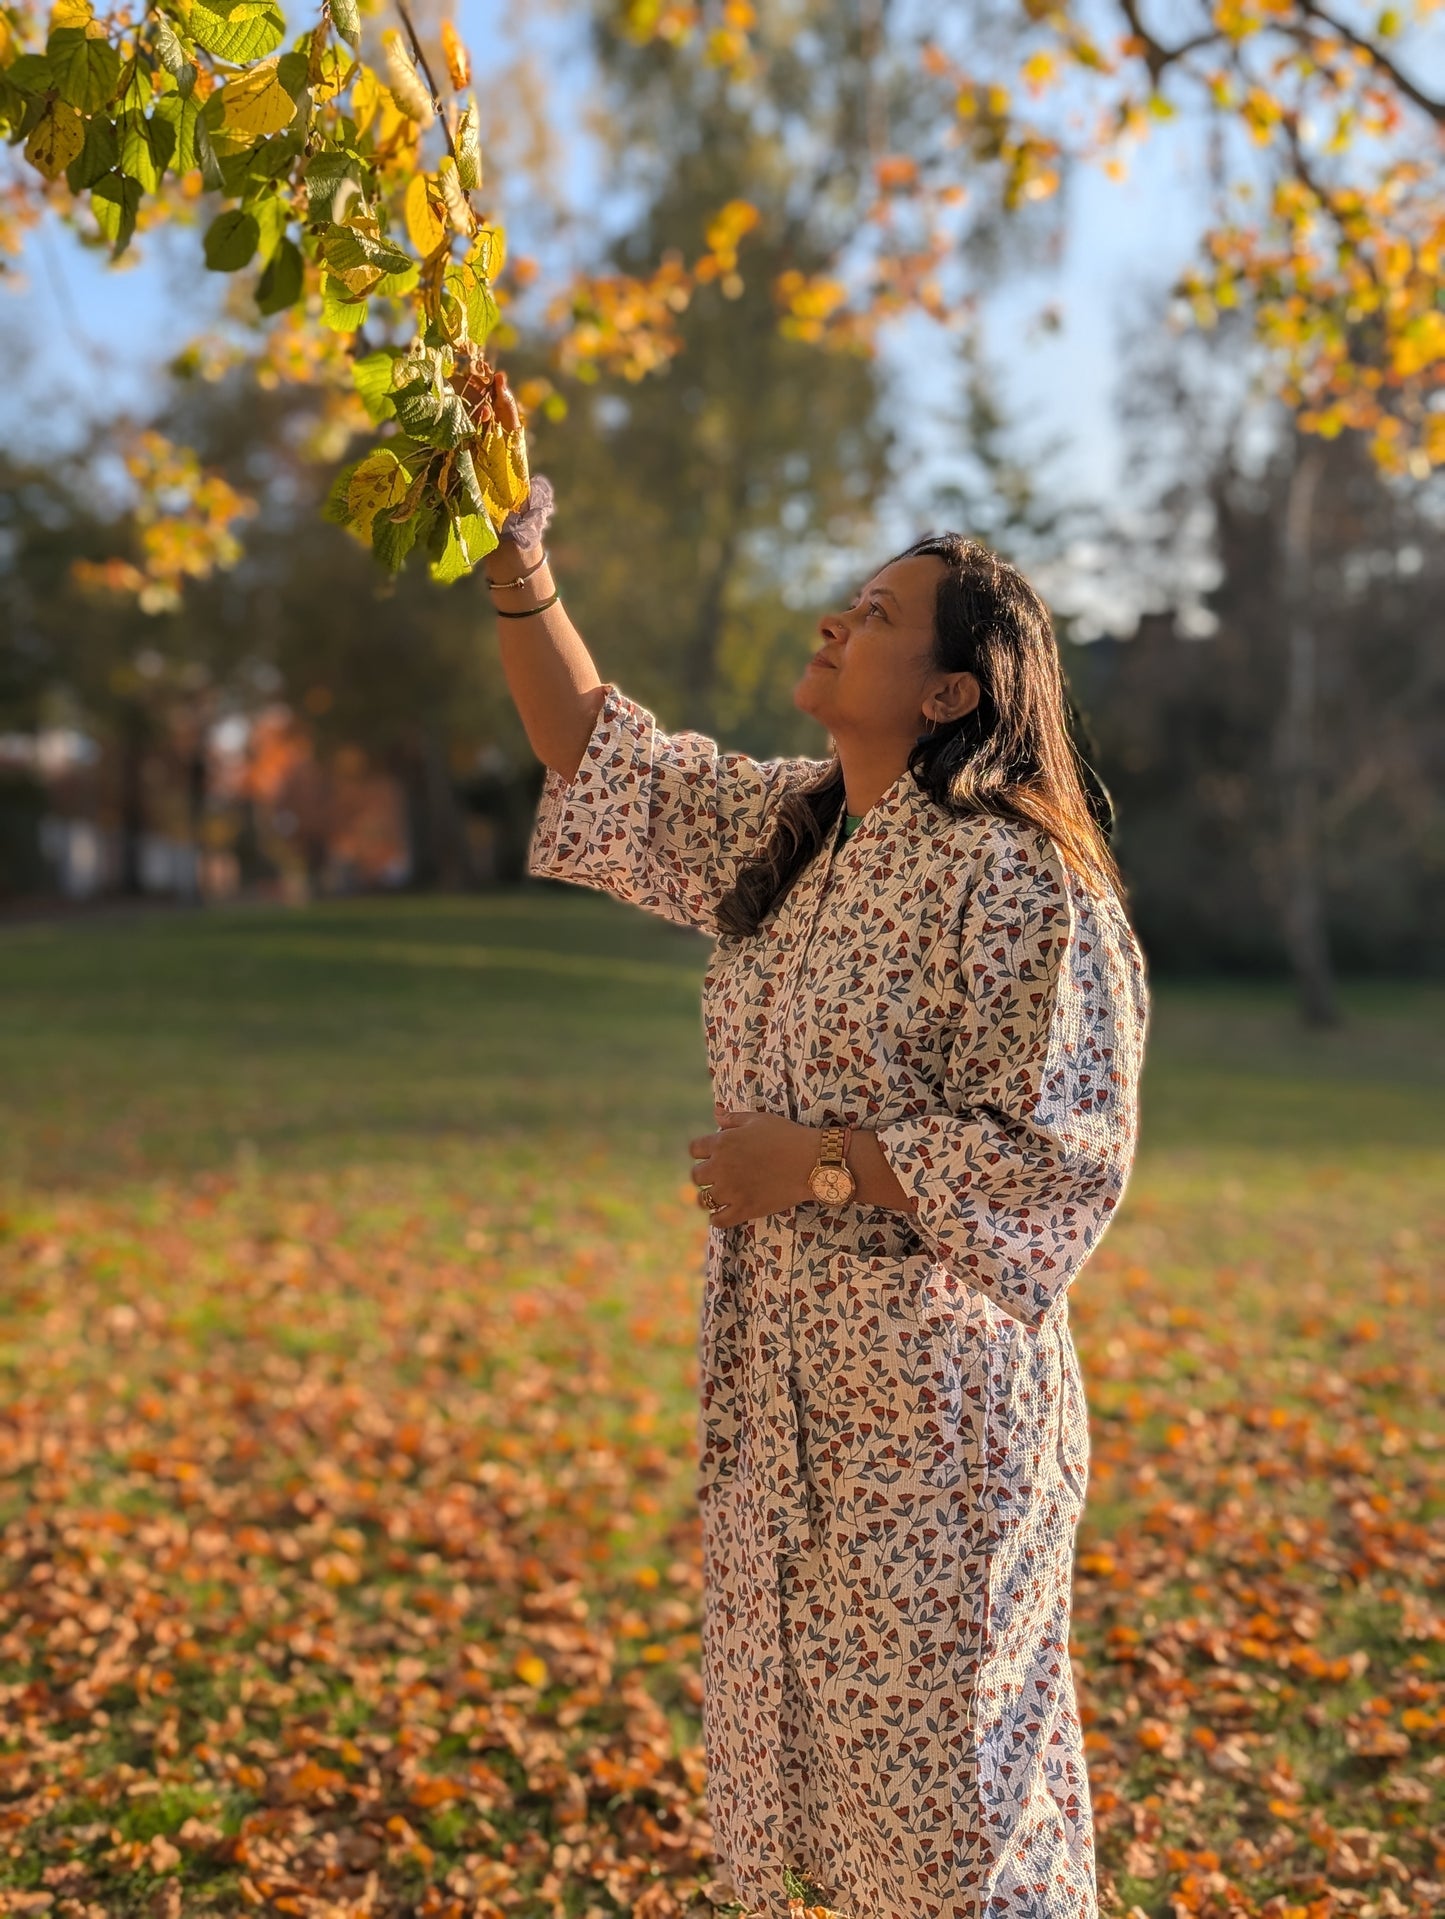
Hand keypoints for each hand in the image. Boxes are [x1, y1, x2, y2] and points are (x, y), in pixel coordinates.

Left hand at [688, 1105, 817, 1225]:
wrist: (811, 1161)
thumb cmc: (787, 1135)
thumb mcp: (758, 1119)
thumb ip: (733, 1118)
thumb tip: (715, 1112)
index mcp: (722, 1142)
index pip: (695, 1149)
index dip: (702, 1152)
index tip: (710, 1155)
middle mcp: (721, 1167)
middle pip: (696, 1176)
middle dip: (705, 1175)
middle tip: (718, 1176)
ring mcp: (731, 1191)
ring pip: (704, 1200)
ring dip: (708, 1197)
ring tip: (719, 1196)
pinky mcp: (744, 1209)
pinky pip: (718, 1220)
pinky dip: (717, 1218)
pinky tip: (723, 1213)